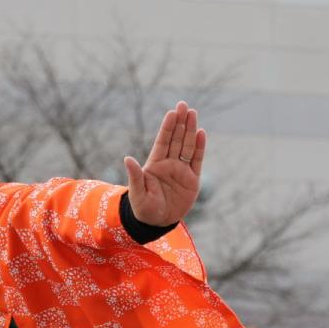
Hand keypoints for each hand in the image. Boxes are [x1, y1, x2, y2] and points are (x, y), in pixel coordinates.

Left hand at [124, 102, 206, 226]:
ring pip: (187, 146)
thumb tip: (127, 159)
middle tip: (183, 105)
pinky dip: (199, 147)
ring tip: (193, 113)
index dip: (167, 127)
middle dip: (180, 122)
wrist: (157, 222)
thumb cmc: (144, 208)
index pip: (163, 142)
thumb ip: (135, 175)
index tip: (171, 112)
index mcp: (155, 164)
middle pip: (176, 139)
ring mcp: (181, 170)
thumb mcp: (138, 193)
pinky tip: (201, 133)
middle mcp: (169, 164)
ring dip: (190, 130)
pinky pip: (197, 160)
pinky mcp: (192, 179)